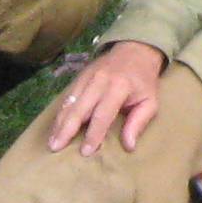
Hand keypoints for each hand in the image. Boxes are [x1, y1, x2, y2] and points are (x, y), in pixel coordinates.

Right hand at [47, 41, 167, 153]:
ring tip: (51, 142)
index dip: (94, 134)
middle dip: (67, 130)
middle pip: (79, 108)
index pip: (103, 114)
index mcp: (119, 87)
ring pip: (69, 103)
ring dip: (59, 124)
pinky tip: (55, 128)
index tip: (85, 152)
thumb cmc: (143, 81)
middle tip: (55, 148)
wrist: (135, 50)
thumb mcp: (150, 102)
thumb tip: (129, 147)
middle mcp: (99, 81)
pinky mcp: (79, 77)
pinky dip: (60, 114)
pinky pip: (67, 97)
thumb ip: (138, 123)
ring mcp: (87, 77)